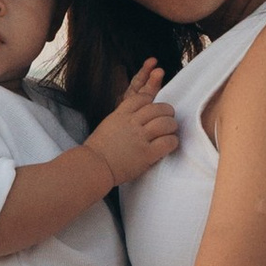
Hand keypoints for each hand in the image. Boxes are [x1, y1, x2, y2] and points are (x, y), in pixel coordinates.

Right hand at [90, 59, 177, 190]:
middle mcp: (131, 123)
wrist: (94, 166)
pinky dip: (172, 141)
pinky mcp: (147, 153)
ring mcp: (140, 138)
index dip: (152, 102)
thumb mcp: (108, 125)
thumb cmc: (98, 150)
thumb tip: (139, 117)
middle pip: (158, 109)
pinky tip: (169, 144)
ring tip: (170, 131)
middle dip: (167, 112)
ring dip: (172, 126)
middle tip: (169, 119)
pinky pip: (167, 141)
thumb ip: (123, 119)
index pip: (142, 98)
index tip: (154, 108)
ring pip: (165, 123)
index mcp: (121, 114)